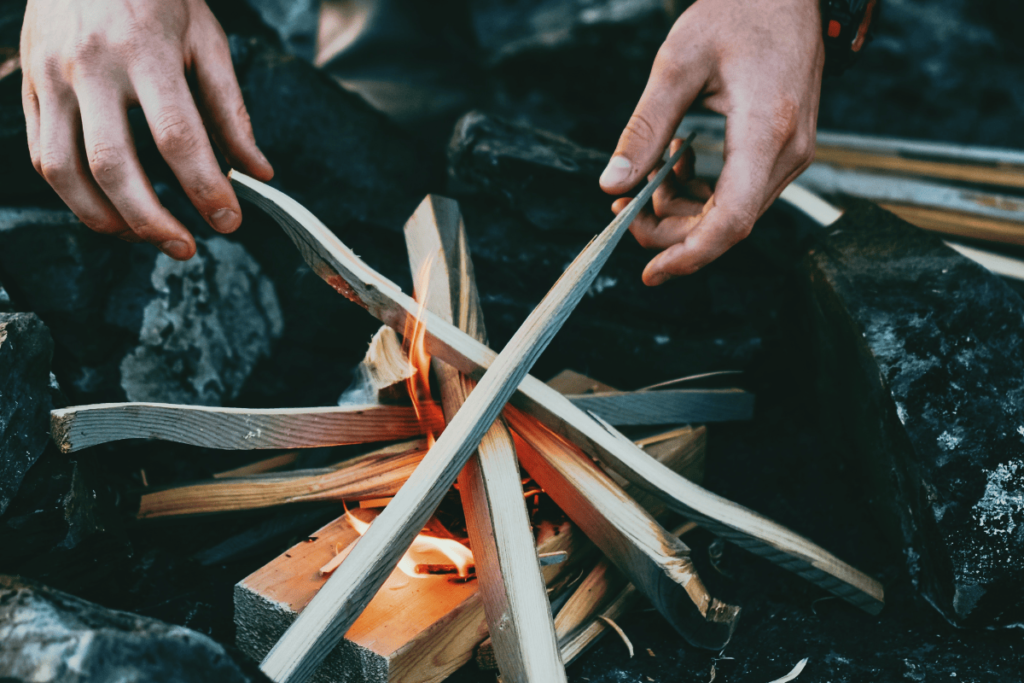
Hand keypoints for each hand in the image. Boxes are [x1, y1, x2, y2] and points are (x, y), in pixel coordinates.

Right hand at [20, 0, 273, 259]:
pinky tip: (108, 211)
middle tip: (187, 248)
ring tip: (145, 238)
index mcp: (147, 52)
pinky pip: (42, 155)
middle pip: (116, 165)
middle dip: (153, 221)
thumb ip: (231, 110)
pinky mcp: (27, 86)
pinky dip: (73, 195)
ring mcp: (50, 77)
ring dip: (105, 218)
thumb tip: (258, 173)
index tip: (229, 221)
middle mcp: (92, 67)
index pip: (179, 138)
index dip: (206, 189)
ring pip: (66, 170)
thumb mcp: (207, 40)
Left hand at [600, 0, 823, 285]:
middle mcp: (788, 153)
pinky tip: (677, 165)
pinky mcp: (784, 151)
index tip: (651, 272)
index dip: (689, 255)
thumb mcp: (677, 64)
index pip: (731, 220)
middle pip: (727, 225)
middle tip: (625, 209)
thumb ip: (644, 129)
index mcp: (767, 131)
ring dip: (684, 211)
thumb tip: (612, 183)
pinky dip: (703, 194)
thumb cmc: (739, 11)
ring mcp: (792, 154)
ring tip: (647, 180)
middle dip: (671, 230)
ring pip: (733, 214)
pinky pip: (742, 194)